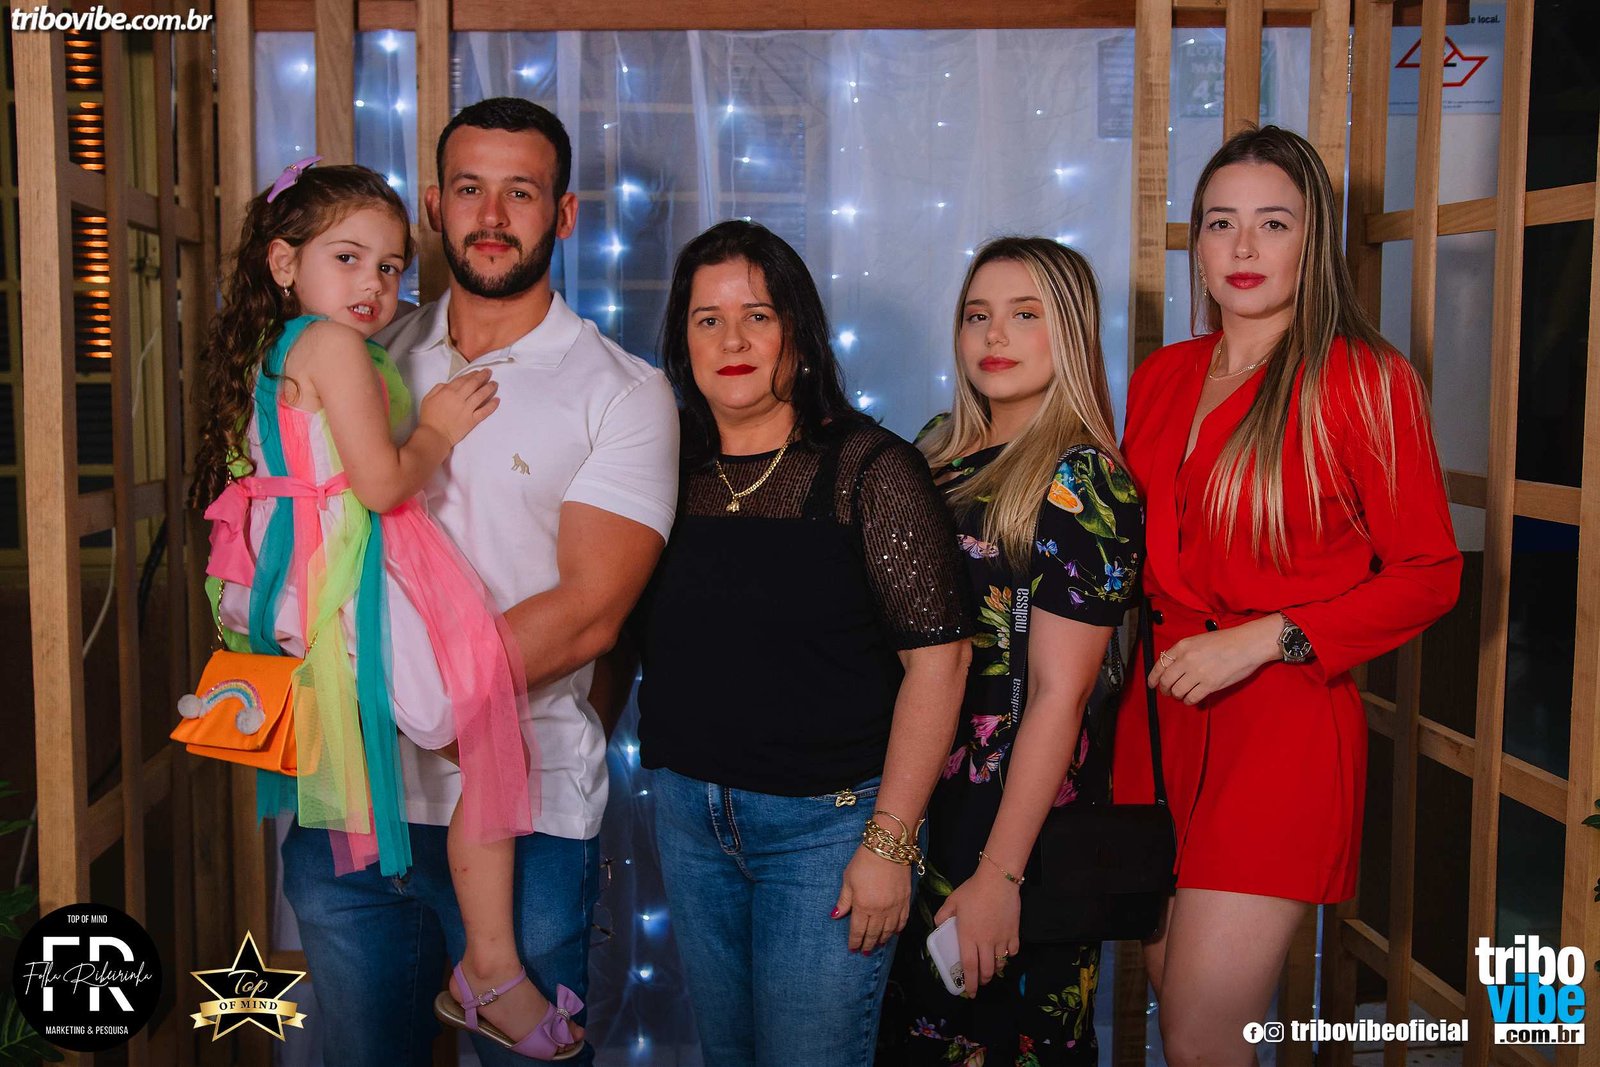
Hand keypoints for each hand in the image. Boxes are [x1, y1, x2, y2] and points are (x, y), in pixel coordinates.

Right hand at [418, 368, 498, 445]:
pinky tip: (497, 400)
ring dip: (489, 388)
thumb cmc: (429, 417)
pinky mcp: (472, 420)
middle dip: (483, 376)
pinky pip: (484, 411)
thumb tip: (448, 384)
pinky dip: (492, 405)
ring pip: (481, 395)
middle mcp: (459, 398)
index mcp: (448, 391)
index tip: (478, 371)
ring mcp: (467, 409)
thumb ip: (438, 388)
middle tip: (489, 372)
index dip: (472, 374)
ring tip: (495, 384)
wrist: (434, 434)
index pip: (463, 379)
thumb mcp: (428, 398)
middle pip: (474, 384)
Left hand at [832, 845, 910, 953]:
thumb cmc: (864, 861)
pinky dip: (897, 930)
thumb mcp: (848, 880)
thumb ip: (843, 900)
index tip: (853, 949)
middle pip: (873, 934)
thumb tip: (835, 916)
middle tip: (865, 952)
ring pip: (889, 930)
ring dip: (882, 940)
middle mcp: (879, 910)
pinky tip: (894, 933)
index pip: (858, 931)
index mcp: (862, 906)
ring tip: (878, 945)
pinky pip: (902, 921)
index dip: (855, 942)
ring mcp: (894, 907)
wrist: (888, 847)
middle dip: (868, 944)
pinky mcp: (905, 900)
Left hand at [933, 864, 1019, 994]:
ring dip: (995, 970)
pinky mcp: (1014, 933)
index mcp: (968, 937)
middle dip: (983, 980)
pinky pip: (1013, 951)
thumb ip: (943, 915)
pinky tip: (1005, 953)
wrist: (998, 881)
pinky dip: (1009, 956)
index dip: (969, 983)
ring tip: (991, 970)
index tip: (969, 992)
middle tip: (980, 983)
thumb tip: (938, 925)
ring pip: (1000, 963)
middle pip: (986, 970)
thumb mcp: (952, 901)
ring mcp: (1001, 939)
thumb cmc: (972, 890)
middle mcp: (985, 942)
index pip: (969, 967)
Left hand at [1147, 614, 1281, 704]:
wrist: (1246, 644)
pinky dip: (1188, 700)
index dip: (1153, 678)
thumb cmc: (1226, 641)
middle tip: (1167, 692)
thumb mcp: (1197, 640)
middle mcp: (1187, 659)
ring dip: (1177, 696)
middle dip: (1164, 689)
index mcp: (1182, 646)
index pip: (1159, 665)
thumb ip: (1183, 652)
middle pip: (1166, 681)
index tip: (1152, 684)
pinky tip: (1191, 698)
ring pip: (1176, 691)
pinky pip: (1191, 698)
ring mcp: (1197, 672)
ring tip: (1182, 694)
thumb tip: (1171, 666)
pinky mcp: (1209, 684)